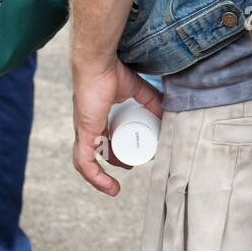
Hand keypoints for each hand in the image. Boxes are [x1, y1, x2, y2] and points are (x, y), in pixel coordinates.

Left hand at [71, 60, 162, 194]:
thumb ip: (152, 99)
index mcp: (97, 117)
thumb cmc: (113, 71)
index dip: (115, 151)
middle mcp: (88, 127)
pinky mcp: (84, 134)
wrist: (99, 63)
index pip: (103, 141)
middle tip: (131, 166)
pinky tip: (109, 187)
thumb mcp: (138, 90)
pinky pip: (85, 162)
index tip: (132, 155)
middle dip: (113, 164)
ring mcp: (84, 132)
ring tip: (114, 187)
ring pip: (86, 163)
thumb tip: (167, 113)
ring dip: (100, 178)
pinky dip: (95, 177)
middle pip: (98, 153)